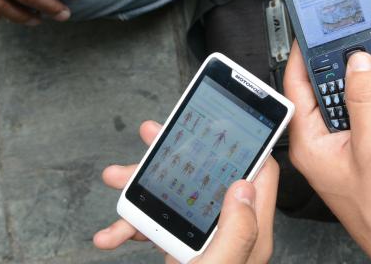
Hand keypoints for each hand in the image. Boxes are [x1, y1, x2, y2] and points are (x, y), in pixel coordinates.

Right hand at [95, 120, 277, 263]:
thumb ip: (236, 230)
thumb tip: (244, 184)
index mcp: (249, 235)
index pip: (259, 177)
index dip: (242, 144)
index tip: (219, 120)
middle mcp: (230, 236)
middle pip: (210, 179)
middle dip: (175, 156)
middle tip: (149, 135)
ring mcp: (206, 246)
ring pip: (178, 201)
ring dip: (143, 188)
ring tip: (115, 177)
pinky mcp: (185, 258)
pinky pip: (160, 231)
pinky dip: (132, 227)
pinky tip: (111, 232)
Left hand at [283, 30, 370, 261]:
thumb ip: (364, 101)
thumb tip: (357, 62)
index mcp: (310, 142)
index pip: (297, 85)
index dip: (304, 54)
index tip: (313, 29)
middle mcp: (322, 141)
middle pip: (324, 86)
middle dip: (341, 58)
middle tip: (354, 32)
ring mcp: (344, 143)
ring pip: (348, 94)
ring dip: (364, 72)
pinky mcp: (366, 144)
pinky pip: (367, 107)